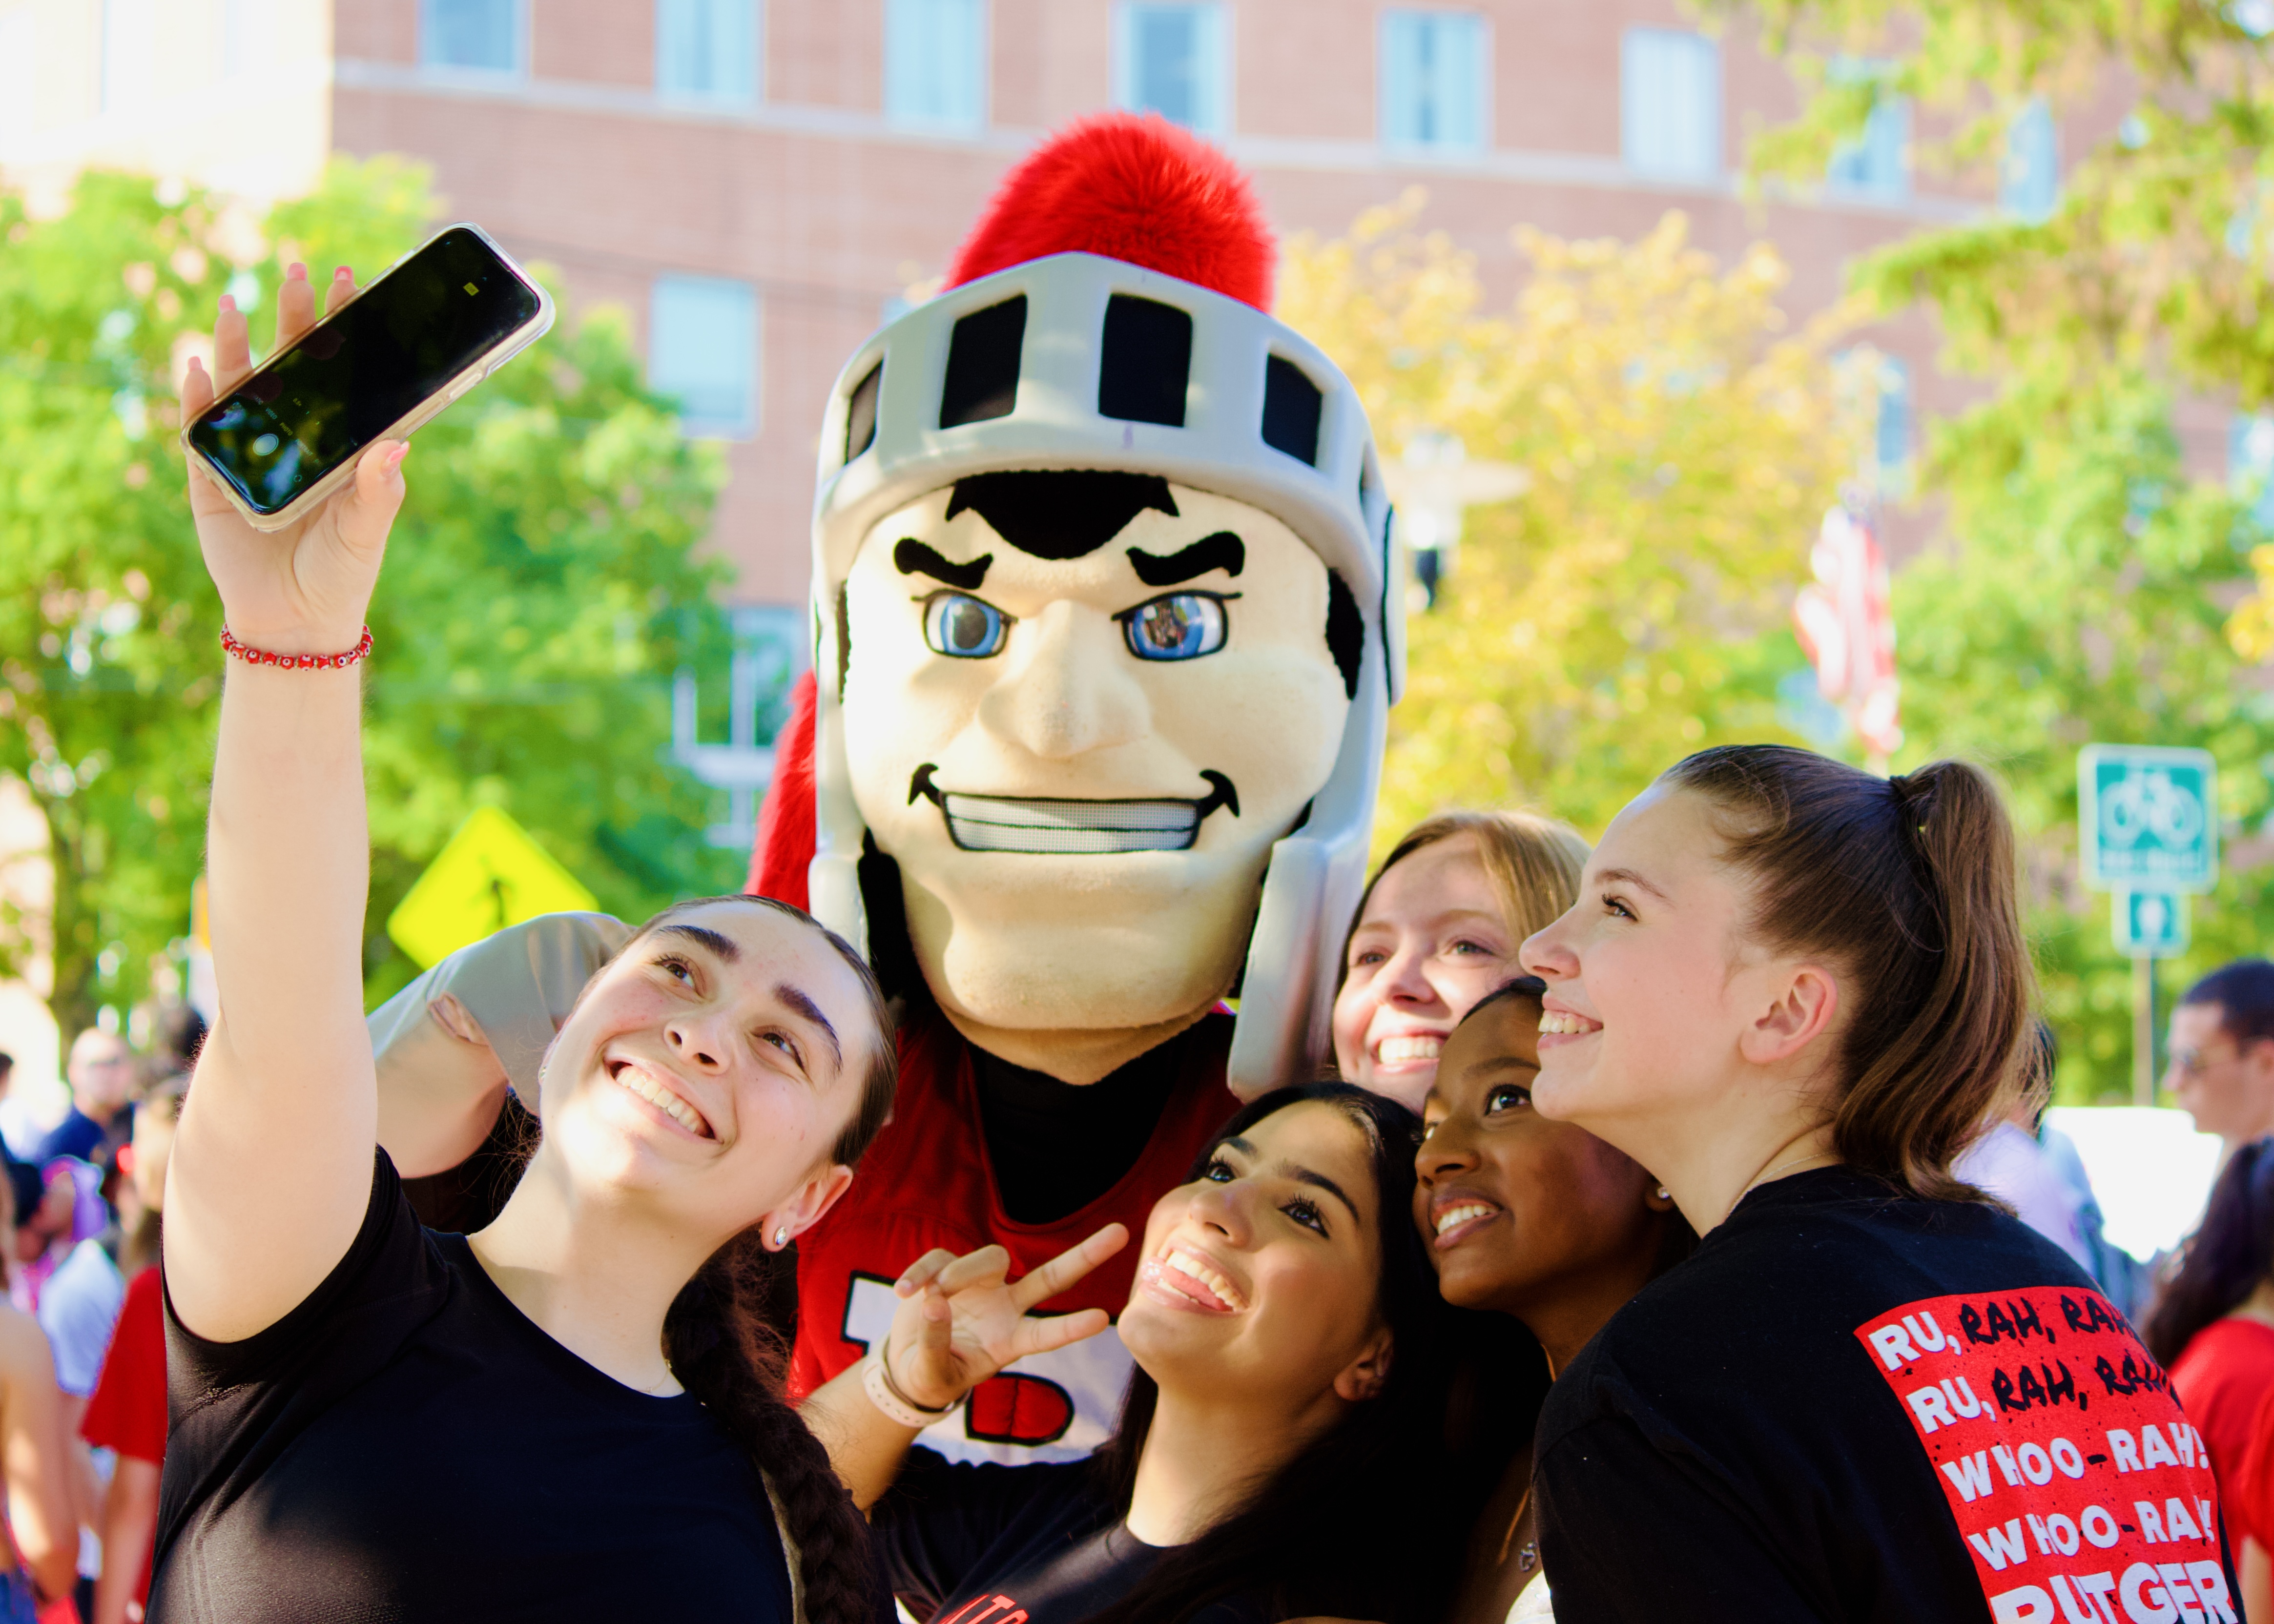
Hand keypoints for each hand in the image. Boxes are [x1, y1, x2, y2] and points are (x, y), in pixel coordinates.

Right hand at [181, 263, 407, 654]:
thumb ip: (382, 490)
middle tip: (297, 270)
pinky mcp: (211, 478)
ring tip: (234, 304)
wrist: (297, 621)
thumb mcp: (368, 531)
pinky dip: (196, 398)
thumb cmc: (342, 572)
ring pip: (241, 386)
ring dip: (235, 345)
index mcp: (338, 441)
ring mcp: (250, 452)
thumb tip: (399, 443)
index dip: (344, 327)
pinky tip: (195, 366)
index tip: (353, 280)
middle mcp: (295, 437)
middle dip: (294, 317)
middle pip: (292, 365)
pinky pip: (199, 430)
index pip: (343, 373)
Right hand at [881, 1225, 1128, 1410]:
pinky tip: (904, 1290)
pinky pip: (942, 1258)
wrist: (906, 1361)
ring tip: (931, 1298)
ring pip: (991, 1258)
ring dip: (961, 1273)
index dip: (1070, 1328)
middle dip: (1085, 1256)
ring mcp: (982, 1285)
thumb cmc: (931, 1375)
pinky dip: (922, 1272)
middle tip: (1121, 1234)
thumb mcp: (933, 1375)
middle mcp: (1006, 1307)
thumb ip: (936, 1344)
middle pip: (1051, 1277)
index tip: (1102, 1320)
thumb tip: (935, 1303)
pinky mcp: (950, 1268)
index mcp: (1010, 1341)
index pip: (1046, 1334)